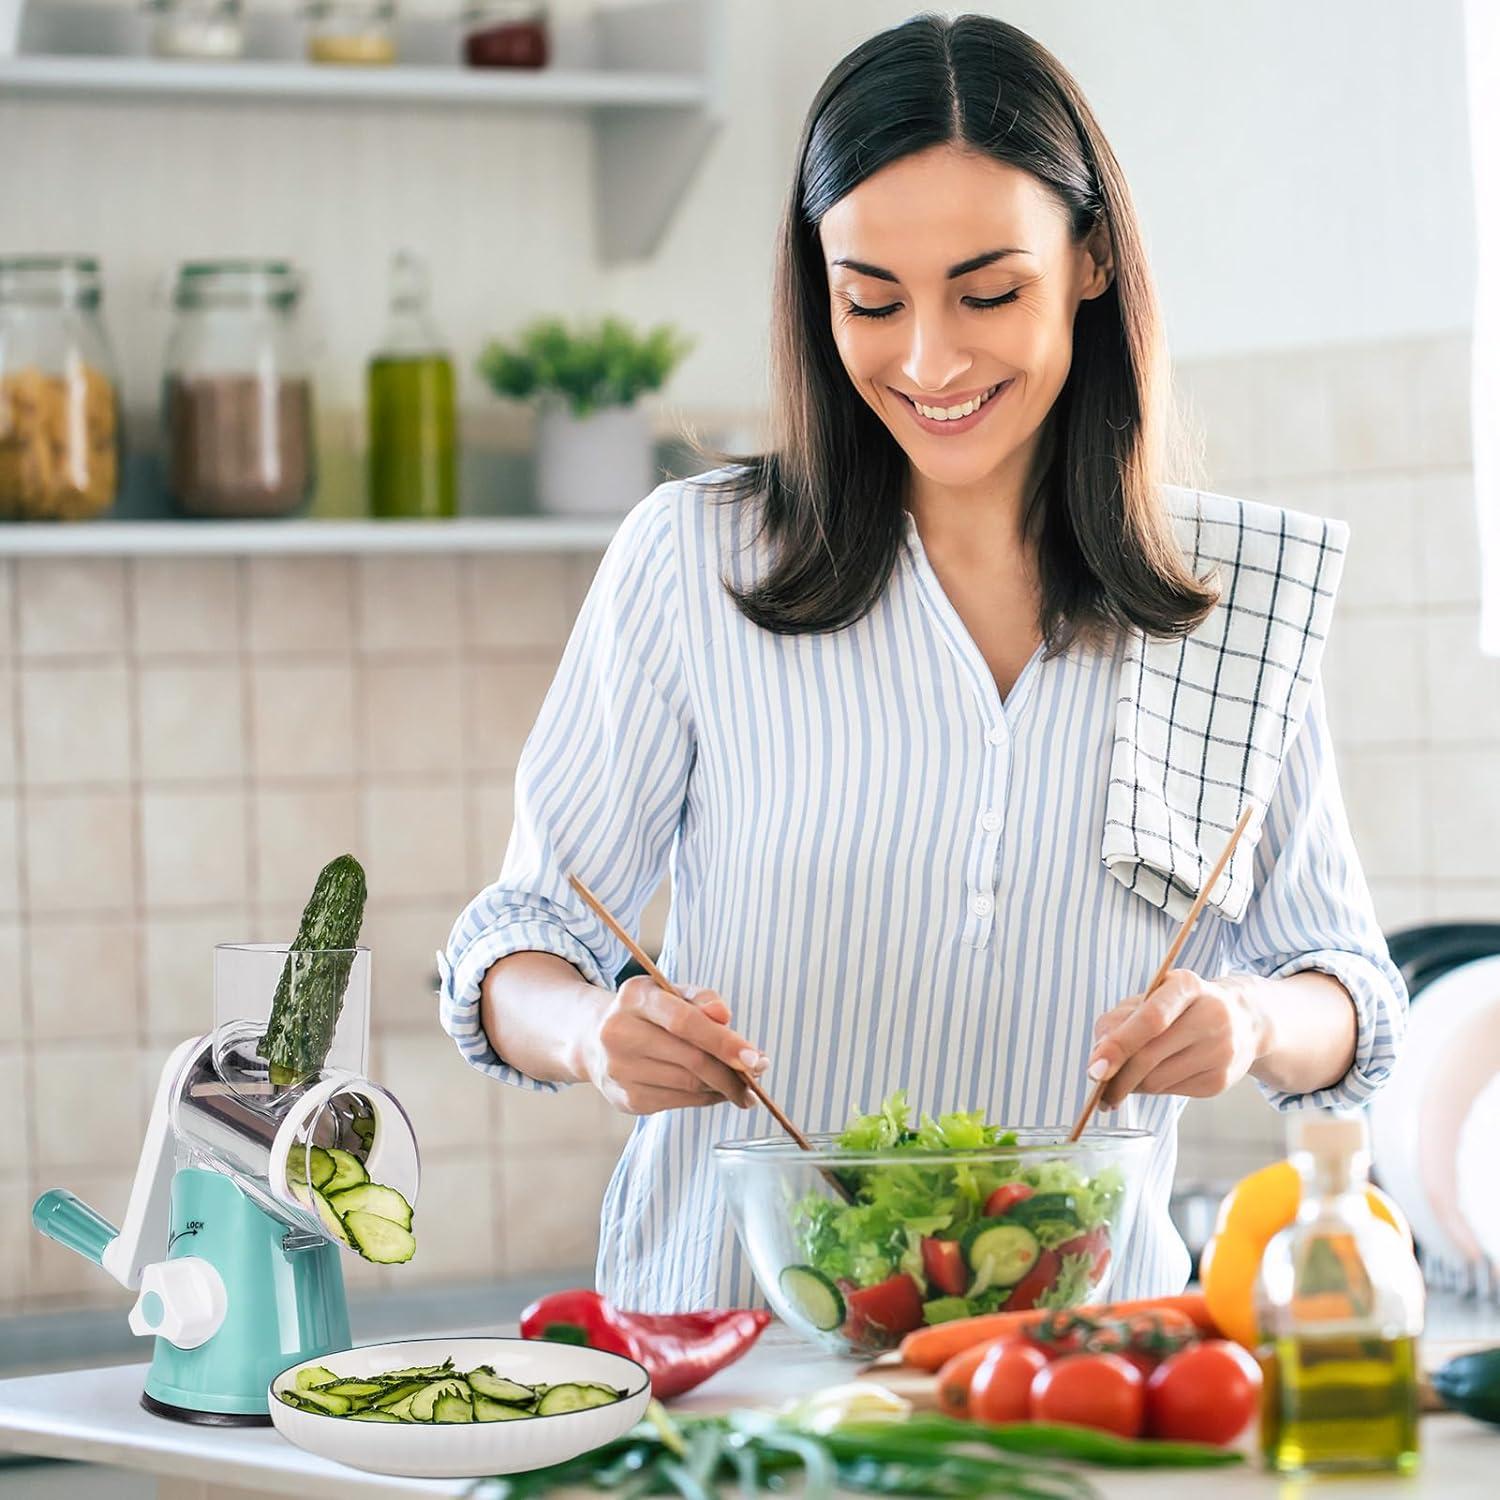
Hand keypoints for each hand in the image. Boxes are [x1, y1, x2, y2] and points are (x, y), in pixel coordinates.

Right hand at [584, 975, 769, 1115]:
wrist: (593, 1039)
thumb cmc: (646, 1013)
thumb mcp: (669, 993)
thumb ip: (701, 998)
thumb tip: (725, 1016)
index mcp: (635, 998)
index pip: (685, 1021)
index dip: (725, 1042)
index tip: (756, 1059)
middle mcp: (620, 1033)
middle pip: (691, 1059)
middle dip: (733, 1072)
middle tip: (758, 1075)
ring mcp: (619, 1070)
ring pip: (688, 1085)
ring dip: (723, 1088)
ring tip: (741, 1087)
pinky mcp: (625, 1099)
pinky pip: (679, 1102)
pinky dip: (705, 1099)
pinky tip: (715, 1092)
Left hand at [1087, 970, 1267, 1107]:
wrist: (1244, 1020)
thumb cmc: (1183, 1006)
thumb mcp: (1152, 997)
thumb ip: (1120, 1019)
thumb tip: (1099, 1055)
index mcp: (1187, 986)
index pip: (1150, 1019)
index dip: (1119, 1045)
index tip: (1095, 1069)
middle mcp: (1211, 1016)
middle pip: (1150, 1056)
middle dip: (1116, 1077)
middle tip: (1097, 1086)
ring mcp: (1220, 1051)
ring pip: (1157, 1081)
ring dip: (1131, 1084)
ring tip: (1123, 1079)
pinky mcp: (1221, 1080)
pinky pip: (1171, 1092)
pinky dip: (1152, 1089)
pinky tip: (1154, 1077)